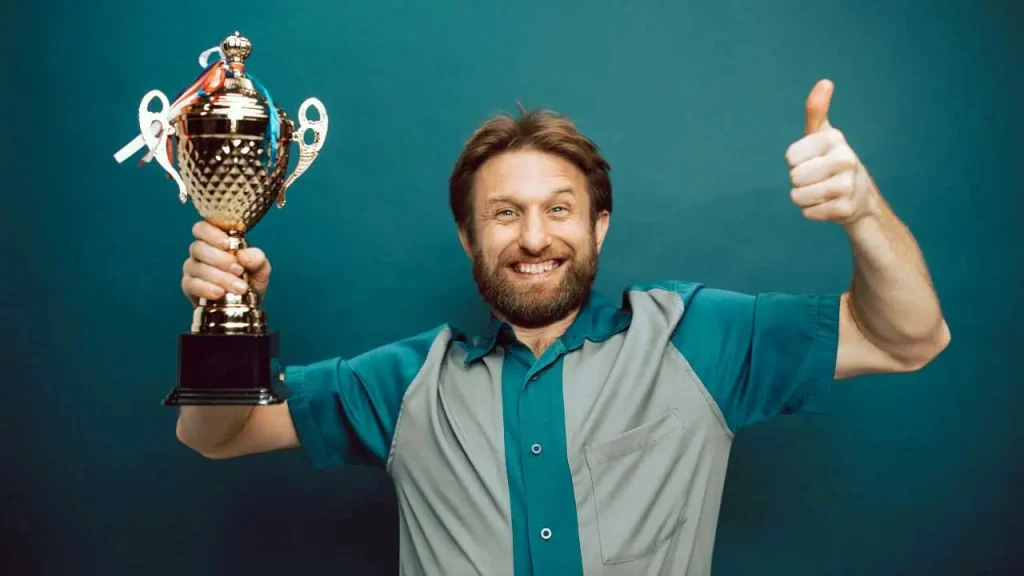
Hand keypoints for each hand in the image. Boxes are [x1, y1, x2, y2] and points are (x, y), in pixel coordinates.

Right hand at [181, 221, 271, 304]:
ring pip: (197, 267)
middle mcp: (201, 252)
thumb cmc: (250, 279)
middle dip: (220, 259)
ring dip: (220, 277)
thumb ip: (257, 259)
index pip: (202, 228)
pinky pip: (192, 284)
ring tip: (239, 287)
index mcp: (215, 240)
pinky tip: (220, 293)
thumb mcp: (260, 268)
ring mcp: (193, 269)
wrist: (246, 304)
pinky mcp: (189, 286)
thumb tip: (243, 256)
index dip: (211, 233)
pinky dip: (207, 289)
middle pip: (198, 247)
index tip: (227, 244)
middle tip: (239, 270)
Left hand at [785, 79, 878, 225]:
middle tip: (818, 178)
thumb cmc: (831, 160)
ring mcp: (847, 186)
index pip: (790, 157)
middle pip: (794, 177)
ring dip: (803, 197)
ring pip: (798, 197)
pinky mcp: (844, 209)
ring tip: (821, 191)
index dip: (796, 161)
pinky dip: (812, 211)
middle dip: (799, 181)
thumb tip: (824, 82)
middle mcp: (845, 160)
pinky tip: (828, 205)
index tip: (812, 159)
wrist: (860, 196)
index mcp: (835, 139)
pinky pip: (807, 213)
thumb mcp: (822, 135)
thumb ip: (816, 111)